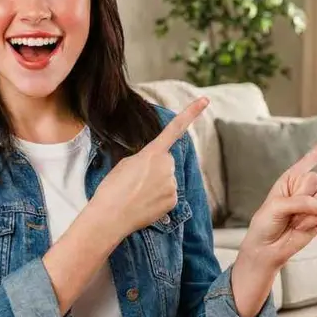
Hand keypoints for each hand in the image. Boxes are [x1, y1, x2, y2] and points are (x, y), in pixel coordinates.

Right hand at [85, 97, 208, 238]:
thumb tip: (154, 167)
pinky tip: (144, 204)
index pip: (174, 128)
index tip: (205, 100)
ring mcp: (172, 184)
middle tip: (136, 180)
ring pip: (168, 179)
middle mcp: (167, 166)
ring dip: (156, 184)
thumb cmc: (112, 188)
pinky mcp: (173, 201)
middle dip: (156, 168)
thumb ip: (144, 158)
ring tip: (137, 193)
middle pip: (166, 162)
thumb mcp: (125, 164)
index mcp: (153, 152)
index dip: (191, 113)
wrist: (110, 216)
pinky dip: (159, 199)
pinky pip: (168, 195)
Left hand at [240, 127, 316, 271]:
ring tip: (293, 219)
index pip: (313, 157)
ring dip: (306, 211)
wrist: (267, 248)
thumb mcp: (276, 206)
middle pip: (315, 178)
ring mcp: (315, 202)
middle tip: (288, 208)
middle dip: (301, 195)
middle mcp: (305, 188)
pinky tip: (300, 227)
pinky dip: (312, 220)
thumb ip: (300, 201)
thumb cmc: (266, 223)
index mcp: (291, 177)